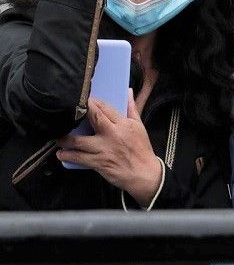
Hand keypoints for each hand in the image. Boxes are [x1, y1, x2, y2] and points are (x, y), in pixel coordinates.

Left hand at [58, 91, 161, 207]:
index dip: (91, 103)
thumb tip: (128, 92)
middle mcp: (113, 134)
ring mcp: (104, 149)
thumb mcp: (139, 126)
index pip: (105, 108)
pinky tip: (61, 153)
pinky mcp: (98, 162)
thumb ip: (132, 108)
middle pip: (92, 118)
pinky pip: (78, 157)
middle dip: (78, 114)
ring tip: (58, 136)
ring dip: (65, 138)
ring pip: (79, 141)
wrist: (144, 173)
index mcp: (124, 124)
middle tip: (66, 112)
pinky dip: (67, 155)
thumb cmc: (141, 149)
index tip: (83, 100)